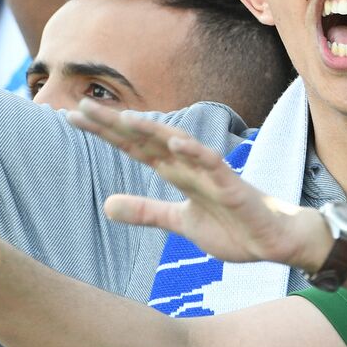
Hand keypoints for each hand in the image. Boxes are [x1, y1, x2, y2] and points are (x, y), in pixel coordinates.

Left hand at [70, 101, 328, 269]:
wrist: (274, 240)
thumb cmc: (231, 226)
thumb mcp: (179, 223)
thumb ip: (146, 212)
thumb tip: (106, 205)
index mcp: (175, 172)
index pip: (133, 147)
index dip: (105, 132)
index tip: (73, 117)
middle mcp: (189, 165)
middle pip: (147, 138)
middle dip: (115, 123)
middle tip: (80, 105)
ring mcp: (210, 173)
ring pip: (176, 144)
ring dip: (152, 130)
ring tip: (123, 117)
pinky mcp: (232, 186)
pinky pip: (213, 165)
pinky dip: (194, 153)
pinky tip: (175, 143)